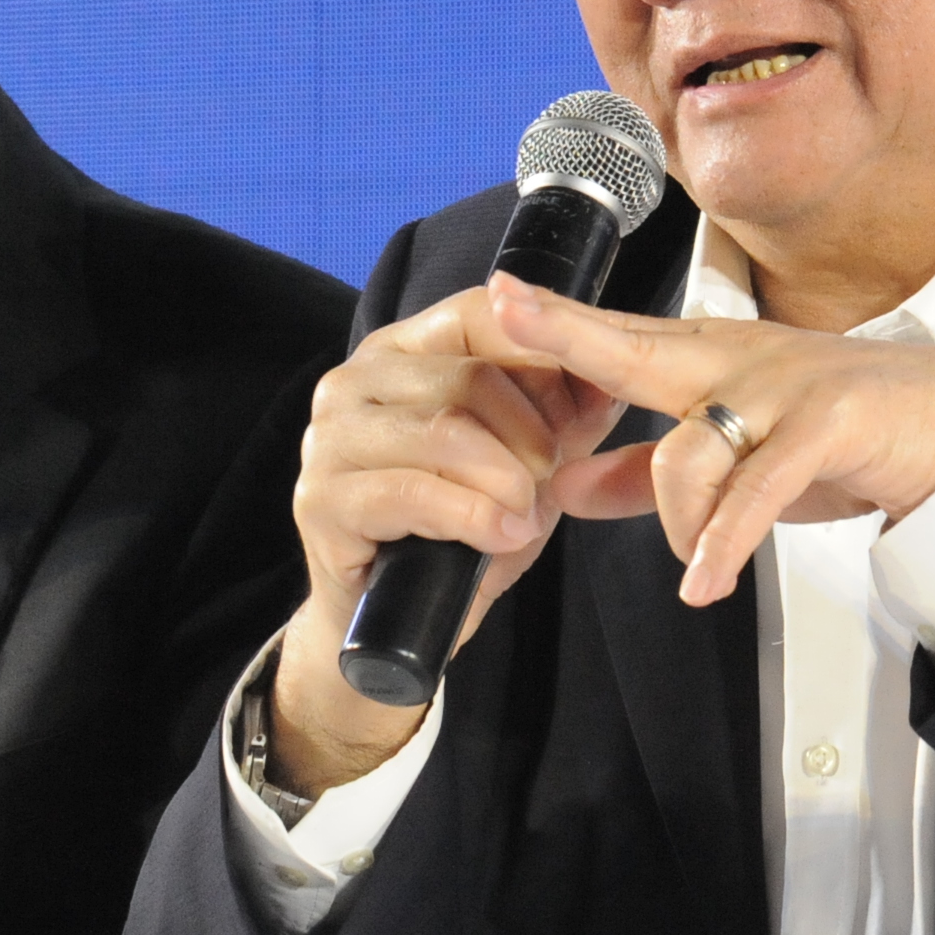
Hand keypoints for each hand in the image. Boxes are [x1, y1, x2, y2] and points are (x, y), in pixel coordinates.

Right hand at [268, 286, 627, 793]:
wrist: (402, 622)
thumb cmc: (465, 526)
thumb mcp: (530, 456)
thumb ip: (568, 405)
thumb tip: (613, 368)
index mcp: (404, 349)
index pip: (483, 312)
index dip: (548, 358)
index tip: (583, 412)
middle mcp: (355, 379)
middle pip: (472, 378)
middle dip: (532, 438)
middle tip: (547, 481)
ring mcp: (329, 438)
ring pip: (447, 433)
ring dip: (507, 483)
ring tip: (524, 515)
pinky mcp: (321, 500)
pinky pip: (414, 493)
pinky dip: (474, 517)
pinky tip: (502, 537)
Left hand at [487, 270, 934, 606]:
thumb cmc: (844, 436)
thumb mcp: (737, 457)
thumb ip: (646, 476)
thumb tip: (566, 490)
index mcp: (711, 362)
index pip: (618, 341)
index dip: (554, 324)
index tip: (494, 299)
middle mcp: (739, 361)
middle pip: (636, 349)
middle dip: (567, 334)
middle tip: (504, 313)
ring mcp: (784, 387)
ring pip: (688, 451)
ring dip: (678, 525)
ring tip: (697, 567)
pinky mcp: (829, 425)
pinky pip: (756, 489)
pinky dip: (723, 542)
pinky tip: (705, 581)